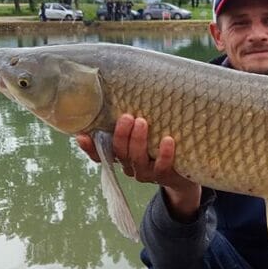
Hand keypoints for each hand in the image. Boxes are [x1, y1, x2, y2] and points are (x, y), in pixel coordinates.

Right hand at [75, 114, 201, 220]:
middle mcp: (130, 166)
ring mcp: (146, 173)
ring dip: (138, 141)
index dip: (89, 147)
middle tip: (127, 117)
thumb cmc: (160, 147)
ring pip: (137, 159)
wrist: (185, 175)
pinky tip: (168, 140)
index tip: (82, 135)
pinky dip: (164, 154)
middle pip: (120, 152)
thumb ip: (133, 123)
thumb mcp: (146, 135)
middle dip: (121, 135)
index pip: (99, 154)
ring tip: (142, 122)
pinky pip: (162, 167)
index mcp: (122, 156)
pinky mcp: (164, 177)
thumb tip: (126, 92)